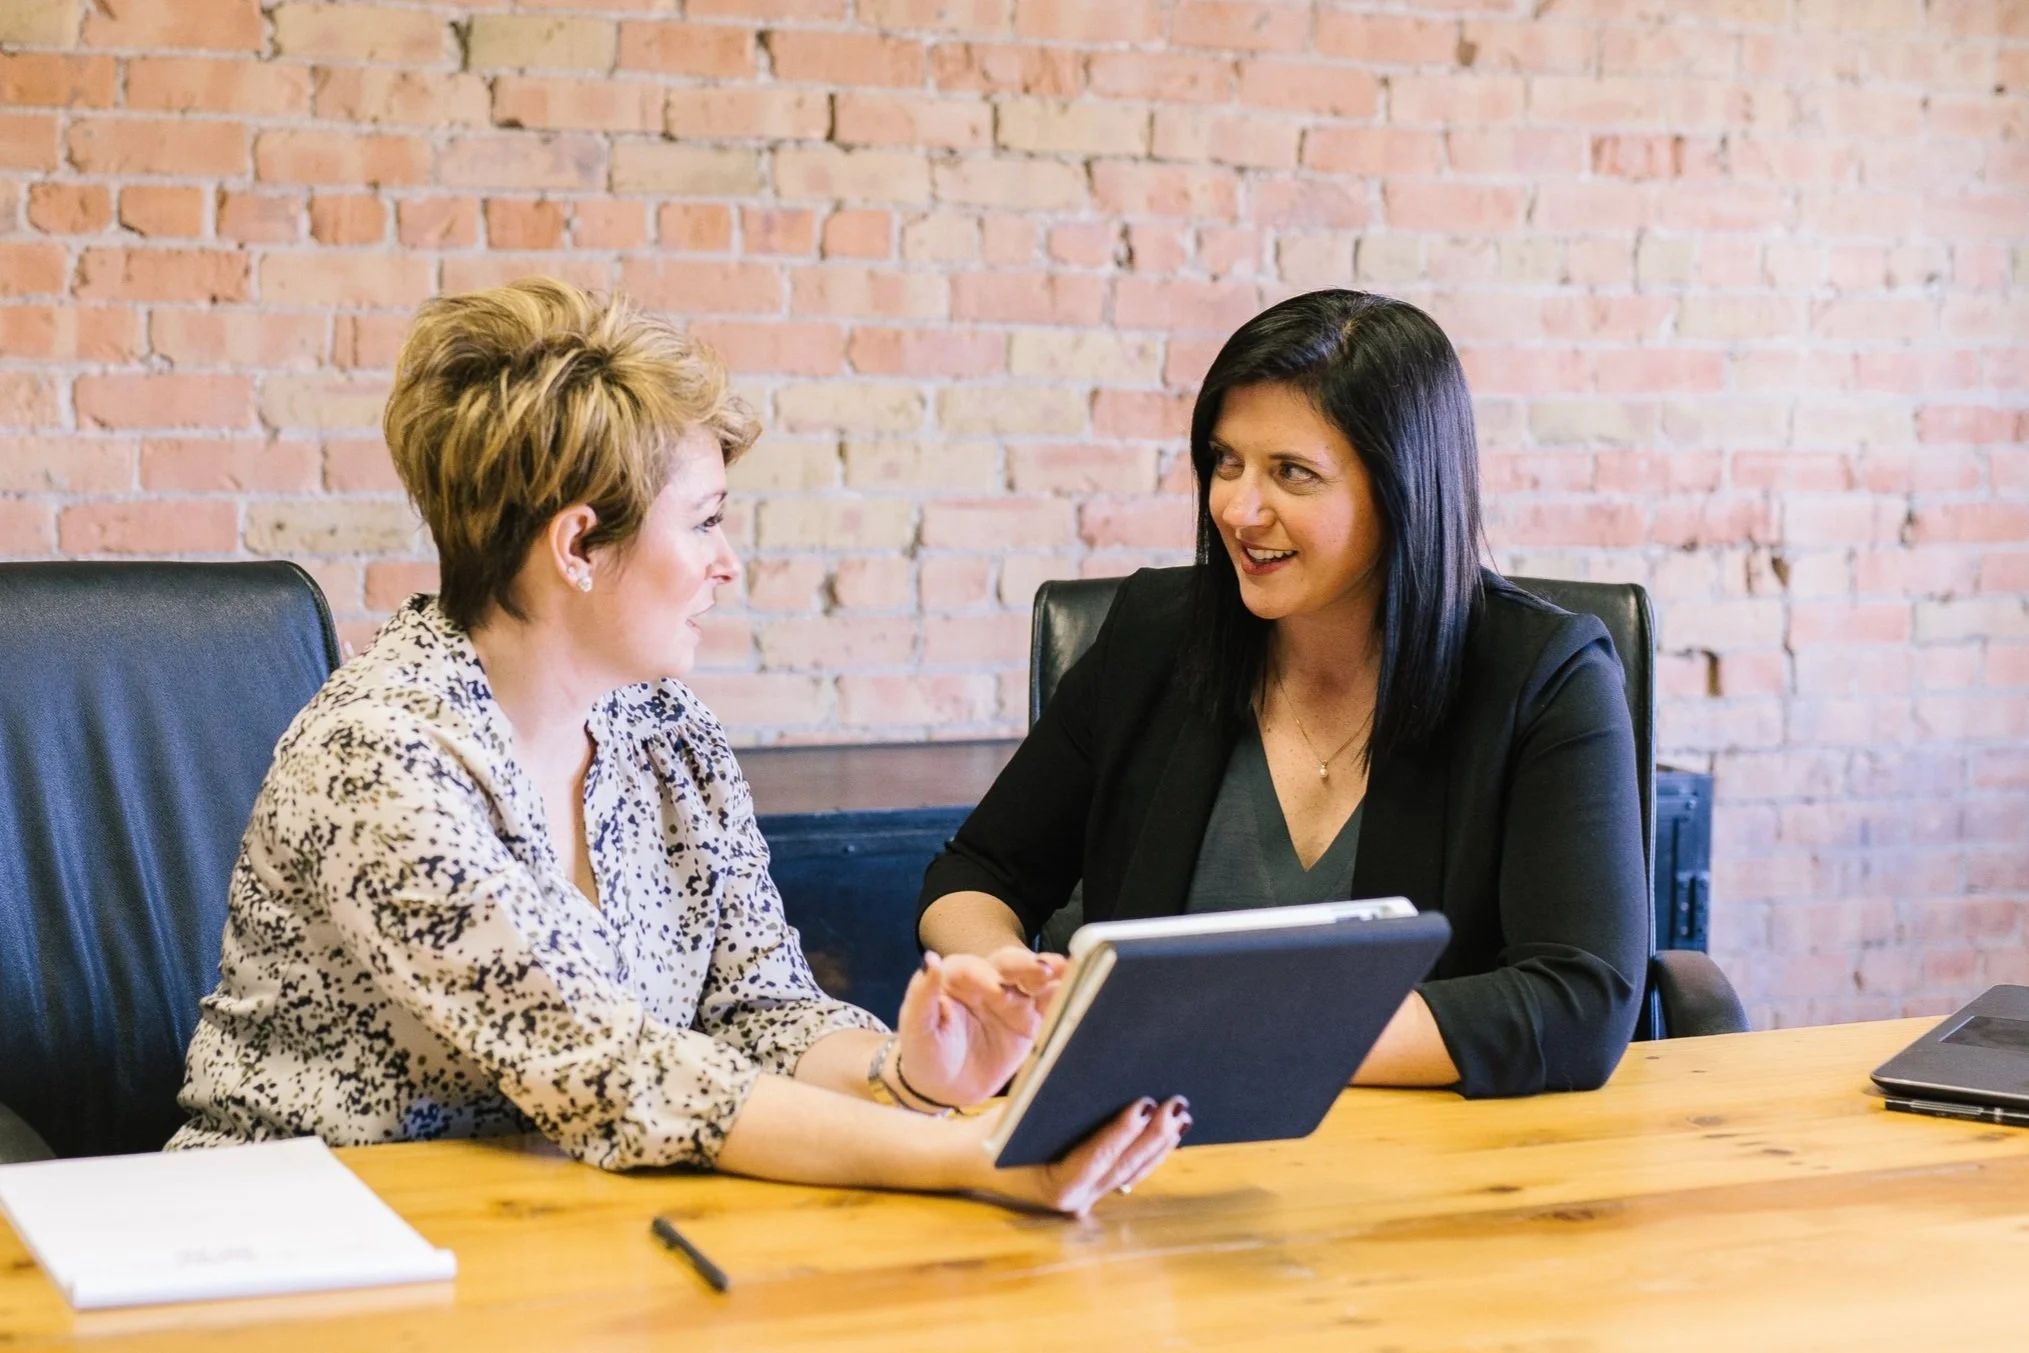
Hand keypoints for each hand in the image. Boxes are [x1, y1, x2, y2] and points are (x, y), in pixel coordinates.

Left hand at [892, 947, 1065, 1108]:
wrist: (944, 1088)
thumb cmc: (925, 1054)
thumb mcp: (916, 1028)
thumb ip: (922, 995)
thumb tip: (930, 960)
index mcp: (956, 978)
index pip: (972, 968)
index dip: (984, 976)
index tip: (995, 989)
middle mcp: (987, 982)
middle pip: (1009, 965)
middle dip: (1026, 965)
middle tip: (1043, 969)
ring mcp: (1012, 1000)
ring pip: (1033, 979)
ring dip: (1051, 974)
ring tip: (1069, 970)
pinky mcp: (1030, 1021)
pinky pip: (1049, 1005)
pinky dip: (1065, 995)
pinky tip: (1081, 988)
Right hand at [967, 1096, 1190, 1216]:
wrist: (973, 1160)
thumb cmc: (992, 1133)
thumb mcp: (1016, 1117)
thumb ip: (1052, 1105)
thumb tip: (1096, 1074)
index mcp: (1053, 1187)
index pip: (1095, 1158)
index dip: (1122, 1132)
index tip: (1145, 1105)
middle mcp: (1074, 1201)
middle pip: (1122, 1167)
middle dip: (1153, 1135)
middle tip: (1176, 1105)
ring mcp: (1086, 1198)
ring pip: (1132, 1172)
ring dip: (1159, 1144)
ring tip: (1181, 1115)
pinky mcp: (1094, 1189)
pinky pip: (1128, 1172)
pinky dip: (1149, 1152)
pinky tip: (1169, 1133)